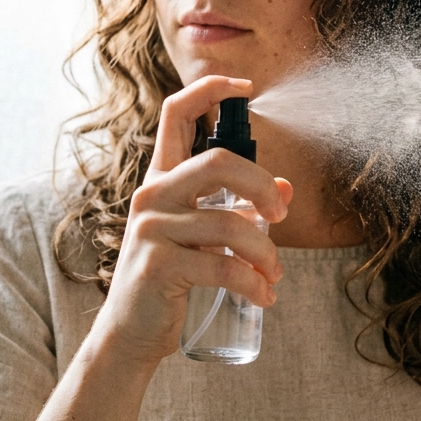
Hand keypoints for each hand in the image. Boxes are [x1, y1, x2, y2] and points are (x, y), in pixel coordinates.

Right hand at [90, 76, 292, 368]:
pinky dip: (253, 283)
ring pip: (231, 224)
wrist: (132, 334)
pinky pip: (223, 267)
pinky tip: (264, 296)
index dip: (210, 90)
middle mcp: (152, 195)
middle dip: (263, 187)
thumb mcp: (203, 237)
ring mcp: (151, 229)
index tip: (245, 87)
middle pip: (218, 162)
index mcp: (162, 179)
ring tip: (273, 275)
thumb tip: (288, 189)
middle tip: (281, 218)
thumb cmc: (171, 279)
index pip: (175, 113)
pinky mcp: (158, 266)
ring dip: (265, 252)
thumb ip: (240, 209)